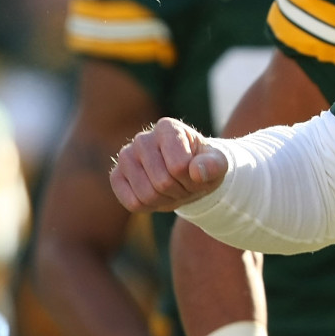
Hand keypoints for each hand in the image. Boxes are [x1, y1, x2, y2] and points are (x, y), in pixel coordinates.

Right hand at [110, 117, 226, 212]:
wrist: (188, 173)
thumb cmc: (202, 165)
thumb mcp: (218, 164)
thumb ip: (214, 165)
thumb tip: (197, 172)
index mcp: (167, 128)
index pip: (179, 166)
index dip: (193, 179)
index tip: (197, 173)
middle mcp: (142, 139)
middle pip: (162, 182)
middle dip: (181, 191)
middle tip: (186, 184)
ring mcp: (126, 157)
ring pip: (147, 195)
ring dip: (166, 200)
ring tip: (173, 189)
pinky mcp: (116, 176)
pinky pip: (132, 203)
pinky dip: (150, 207)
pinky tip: (157, 195)